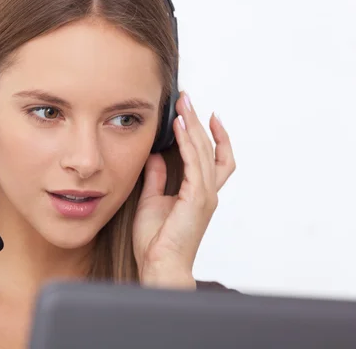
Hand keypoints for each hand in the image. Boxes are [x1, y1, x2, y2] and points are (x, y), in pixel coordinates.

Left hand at [132, 91, 235, 289]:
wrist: (159, 266)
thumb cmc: (156, 241)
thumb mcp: (151, 200)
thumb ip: (156, 178)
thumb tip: (155, 156)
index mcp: (199, 193)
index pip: (215, 158)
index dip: (214, 136)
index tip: (203, 115)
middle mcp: (207, 192)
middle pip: (211, 148)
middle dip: (199, 122)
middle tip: (187, 100)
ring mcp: (205, 195)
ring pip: (206, 151)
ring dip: (194, 126)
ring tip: (183, 106)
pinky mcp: (198, 199)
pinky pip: (196, 164)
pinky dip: (189, 143)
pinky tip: (179, 127)